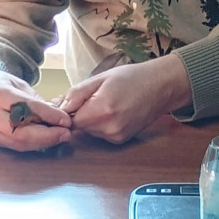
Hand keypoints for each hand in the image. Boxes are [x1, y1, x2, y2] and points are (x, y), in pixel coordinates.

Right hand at [0, 64, 71, 151]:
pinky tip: (45, 140)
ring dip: (43, 143)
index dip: (49, 116)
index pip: (26, 108)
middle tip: (66, 133)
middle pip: (22, 133)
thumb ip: (34, 99)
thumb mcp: (15, 83)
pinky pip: (14, 146)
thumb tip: (57, 115)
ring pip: (19, 143)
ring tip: (59, 137)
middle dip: (48, 136)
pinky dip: (33, 144)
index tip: (66, 120)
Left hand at [59, 55, 192, 143]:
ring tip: (105, 101)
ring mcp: (116, 137)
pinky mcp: (121, 140)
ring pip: (89, 131)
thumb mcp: (100, 78)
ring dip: (91, 119)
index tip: (71, 100)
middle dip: (80, 113)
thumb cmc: (132, 77)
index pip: (69, 119)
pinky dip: (102, 124)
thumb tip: (57, 107)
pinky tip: (113, 111)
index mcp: (101, 111)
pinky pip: (101, 134)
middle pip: (79, 126)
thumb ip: (76, 94)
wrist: (161, 86)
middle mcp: (109, 129)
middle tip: (92, 96)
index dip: (67, 109)